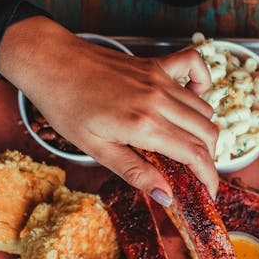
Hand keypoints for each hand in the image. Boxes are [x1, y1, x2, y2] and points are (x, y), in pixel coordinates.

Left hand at [0, 17, 219, 200]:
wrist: (49, 62)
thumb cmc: (65, 106)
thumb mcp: (95, 149)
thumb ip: (135, 172)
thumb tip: (165, 196)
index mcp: (143, 125)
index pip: (196, 154)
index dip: (209, 177)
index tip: (209, 192)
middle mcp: (158, 100)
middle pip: (207, 132)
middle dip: (208, 158)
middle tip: (194, 173)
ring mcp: (160, 78)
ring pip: (204, 108)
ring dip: (202, 130)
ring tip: (185, 145)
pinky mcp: (156, 64)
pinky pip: (194, 66)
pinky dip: (202, 84)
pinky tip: (191, 99)